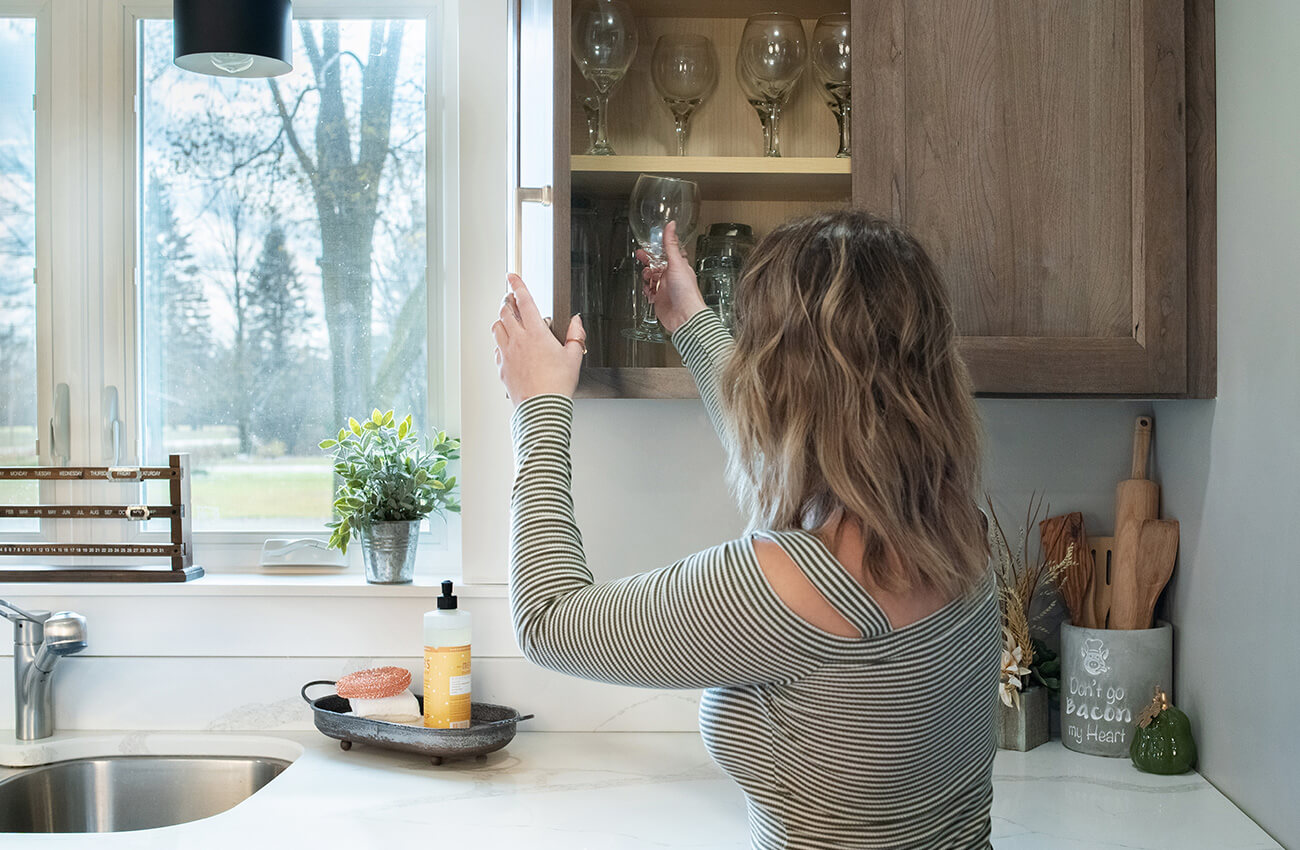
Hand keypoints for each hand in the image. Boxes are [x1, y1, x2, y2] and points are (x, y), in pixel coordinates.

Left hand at [492, 275, 585, 405]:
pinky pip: (496, 348)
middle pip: (505, 311)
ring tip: (507, 319)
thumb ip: (575, 335)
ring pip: (497, 327)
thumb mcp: (574, 356)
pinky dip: (500, 342)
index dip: (517, 285)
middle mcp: (518, 340)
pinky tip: (507, 345)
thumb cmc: (558, 384)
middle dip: (507, 300)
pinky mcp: (502, 367)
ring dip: (501, 319)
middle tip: (510, 298)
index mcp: (536, 333)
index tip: (512, 276)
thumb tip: (576, 321)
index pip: (524, 301)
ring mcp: (507, 353)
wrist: (542, 407)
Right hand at [636, 220, 707, 334]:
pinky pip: (649, 292)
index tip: (649, 244)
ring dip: (647, 277)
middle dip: (648, 262)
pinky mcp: (659, 299)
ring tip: (647, 277)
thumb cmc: (686, 291)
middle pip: (656, 265)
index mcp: (679, 266)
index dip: (657, 248)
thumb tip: (671, 225)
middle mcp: (672, 277)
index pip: (667, 254)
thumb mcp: (677, 263)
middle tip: (640, 256)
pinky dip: (647, 290)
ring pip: (651, 278)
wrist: (684, 315)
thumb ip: (671, 244)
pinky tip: (649, 290)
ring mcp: (665, 288)